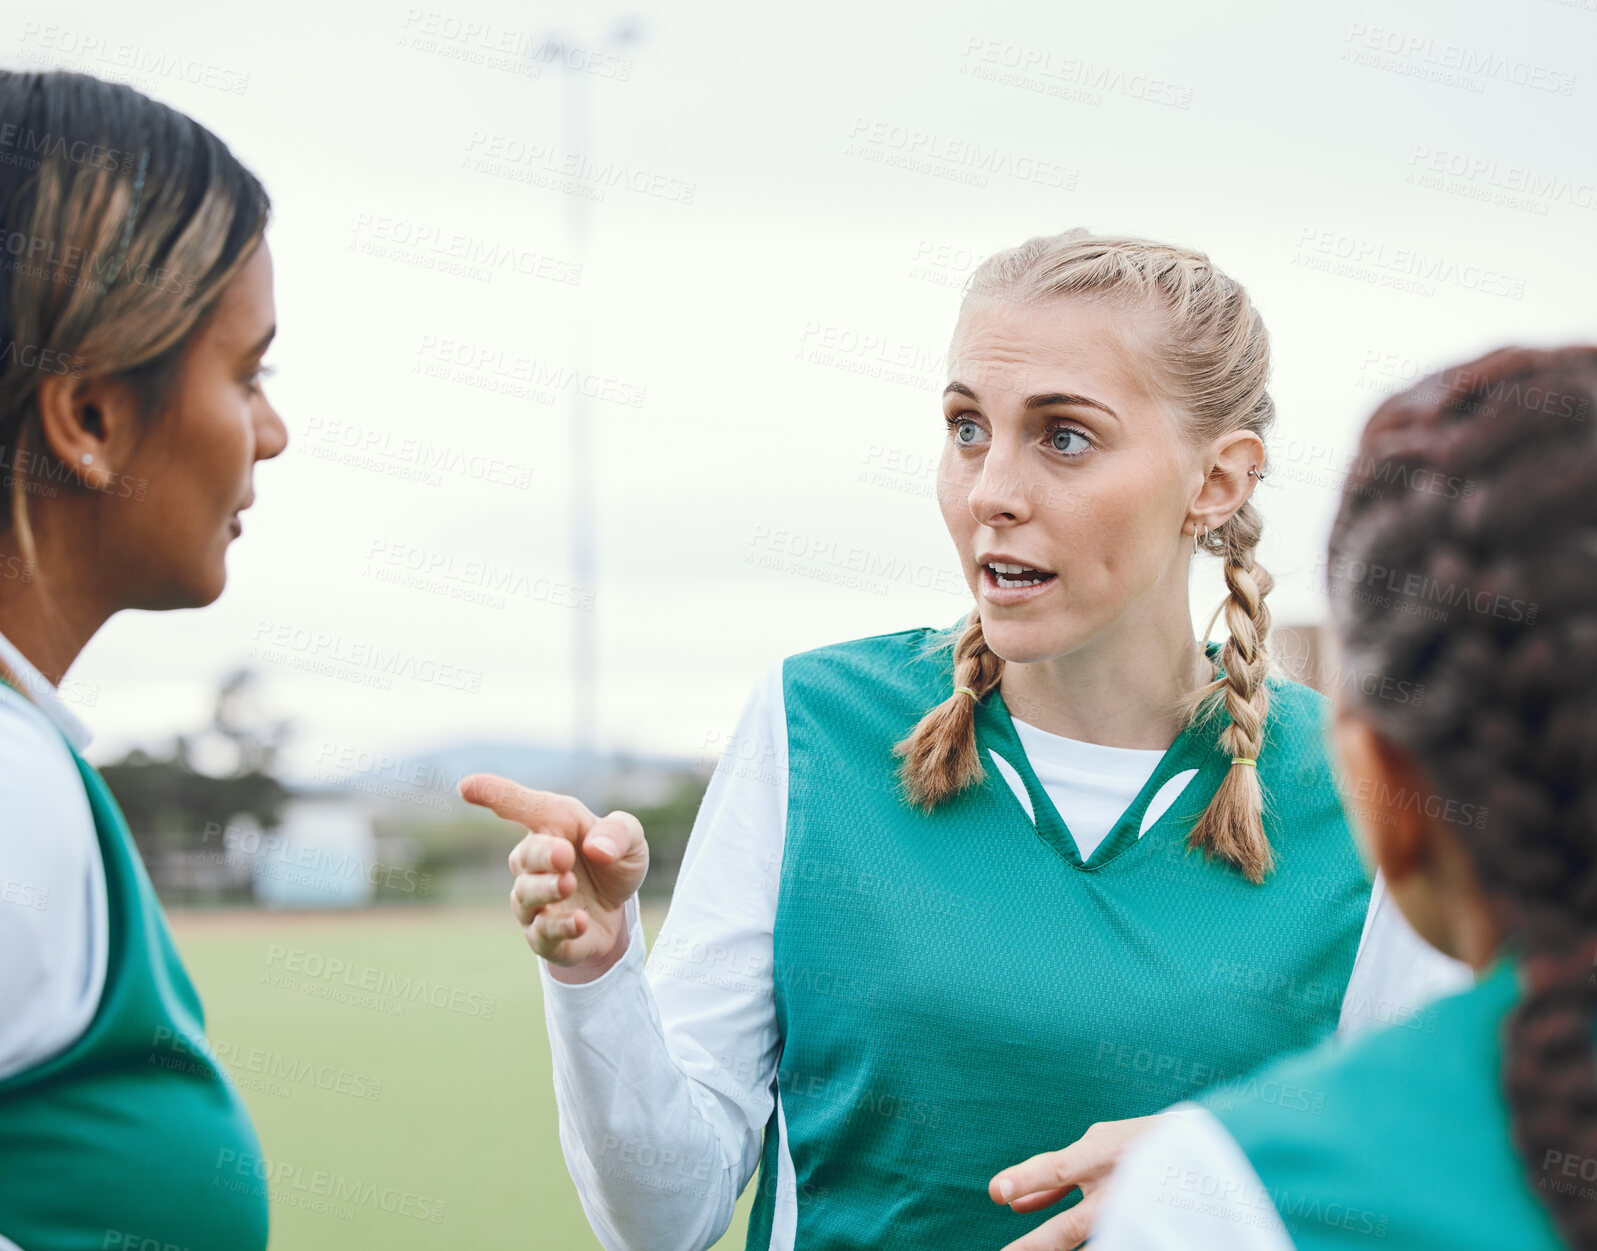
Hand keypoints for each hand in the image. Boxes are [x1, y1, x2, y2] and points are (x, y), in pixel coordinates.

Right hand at [458, 772, 648, 979]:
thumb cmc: (614, 859)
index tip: (467, 787)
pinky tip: (581, 921)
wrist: (618, 908)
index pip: (520, 807)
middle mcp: (533, 863)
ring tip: (569, 883)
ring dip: (547, 889)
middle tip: (564, 854)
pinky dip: (561, 927)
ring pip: (526, 896)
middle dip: (541, 854)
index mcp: (553, 825)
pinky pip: (542, 934)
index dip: (494, 794)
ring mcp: (534, 902)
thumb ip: (619, 833)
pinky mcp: (544, 936)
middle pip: (524, 857)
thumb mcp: (631, 839)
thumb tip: (596, 847)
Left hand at [989, 1114, 1166, 1249]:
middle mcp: (1119, 1187)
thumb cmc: (1137, 1144)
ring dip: (1056, 1248)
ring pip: (1095, 1242)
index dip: (1026, 1179)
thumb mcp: (1094, 1145)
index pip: (1057, 1169)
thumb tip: (1012, 1206)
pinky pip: (1114, 1241)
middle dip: (1037, 1245)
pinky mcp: (1146, 1227)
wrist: (1202, 1151)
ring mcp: (1134, 1211)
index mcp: (1102, 1155)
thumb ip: (1055, 1176)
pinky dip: (1092, 1248)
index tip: (995, 1192)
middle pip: (1073, 1226)